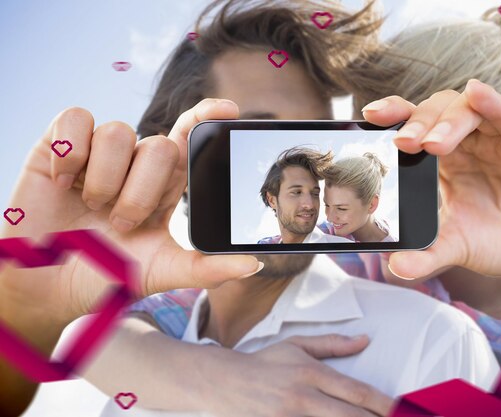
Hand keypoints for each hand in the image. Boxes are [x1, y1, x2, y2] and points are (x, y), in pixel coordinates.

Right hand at [0, 99, 261, 327]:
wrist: (49, 287)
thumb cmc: (107, 275)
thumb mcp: (161, 272)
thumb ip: (206, 268)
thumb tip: (254, 264)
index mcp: (166, 184)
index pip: (190, 137)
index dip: (207, 117)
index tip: (228, 110)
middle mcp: (136, 163)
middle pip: (159, 145)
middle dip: (141, 193)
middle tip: (121, 223)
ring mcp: (98, 153)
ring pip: (119, 133)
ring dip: (106, 181)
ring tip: (92, 208)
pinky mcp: (59, 146)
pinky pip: (76, 120)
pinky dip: (72, 153)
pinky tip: (64, 183)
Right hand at [200, 334, 394, 416]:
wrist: (223, 382)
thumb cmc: (264, 362)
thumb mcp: (296, 345)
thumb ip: (332, 344)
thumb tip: (365, 339)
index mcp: (311, 373)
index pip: (355, 391)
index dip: (383, 404)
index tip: (402, 411)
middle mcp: (303, 396)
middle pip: (350, 415)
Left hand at [362, 80, 500, 281]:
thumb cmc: (498, 239)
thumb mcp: (457, 248)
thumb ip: (427, 256)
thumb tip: (395, 266)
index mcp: (443, 161)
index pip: (414, 127)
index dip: (394, 116)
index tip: (369, 117)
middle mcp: (467, 142)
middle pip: (436, 112)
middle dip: (416, 123)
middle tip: (402, 144)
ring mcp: (497, 139)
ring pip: (467, 110)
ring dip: (447, 121)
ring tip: (431, 144)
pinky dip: (494, 103)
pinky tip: (479, 93)